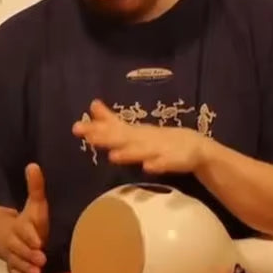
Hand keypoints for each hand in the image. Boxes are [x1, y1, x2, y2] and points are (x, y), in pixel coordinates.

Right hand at [4, 163, 48, 272]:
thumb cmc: (29, 219)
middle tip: (41, 259)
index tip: (39, 240)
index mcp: (20, 226)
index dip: (29, 235)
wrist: (6, 235)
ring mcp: (13, 256)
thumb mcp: (33, 203)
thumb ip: (35, 186)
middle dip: (29, 254)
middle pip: (19, 249)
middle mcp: (15, 243)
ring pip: (17, 263)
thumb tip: (34, 164)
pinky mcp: (15, 266)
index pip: (23, 230)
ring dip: (26, 269)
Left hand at [72, 99, 207, 173]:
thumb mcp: (135, 130)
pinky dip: (157, 165)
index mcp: (135, 132)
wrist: (195, 147)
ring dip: (129, 153)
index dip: (95, 129)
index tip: (76, 128)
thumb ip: (113, 120)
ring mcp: (160, 149)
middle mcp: (145, 139)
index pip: (112, 129)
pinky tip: (148, 168)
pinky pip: (165, 164)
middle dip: (107, 138)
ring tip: (114, 156)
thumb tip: (92, 105)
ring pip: (143, 151)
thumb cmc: (160, 139)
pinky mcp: (175, 160)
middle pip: (124, 138)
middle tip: (89, 138)